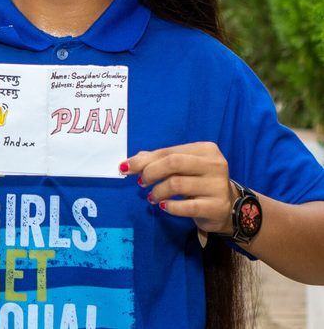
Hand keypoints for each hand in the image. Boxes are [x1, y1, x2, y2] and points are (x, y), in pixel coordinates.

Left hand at [121, 142, 236, 234]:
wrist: (231, 208)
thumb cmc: (200, 182)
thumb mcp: (183, 167)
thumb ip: (160, 160)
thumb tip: (131, 161)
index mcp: (205, 149)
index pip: (168, 151)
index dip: (144, 160)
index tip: (126, 167)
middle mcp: (214, 164)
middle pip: (172, 163)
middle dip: (150, 172)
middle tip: (141, 182)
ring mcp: (217, 186)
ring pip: (176, 184)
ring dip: (158, 191)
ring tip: (152, 197)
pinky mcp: (217, 207)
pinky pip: (186, 206)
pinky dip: (170, 206)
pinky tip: (163, 206)